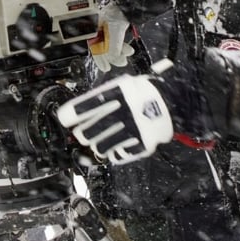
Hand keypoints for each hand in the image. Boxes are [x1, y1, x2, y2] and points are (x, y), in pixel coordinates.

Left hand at [56, 67, 173, 163]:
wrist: (174, 100)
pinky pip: (117, 155)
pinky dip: (115, 151)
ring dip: (97, 143)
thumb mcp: (121, 85)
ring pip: (99, 147)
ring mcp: (132, 130)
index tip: (65, 119)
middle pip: (86, 133)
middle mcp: (123, 112)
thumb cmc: (142, 92)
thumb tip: (75, 114)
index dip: (68, 116)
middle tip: (85, 131)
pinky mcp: (141, 145)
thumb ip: (100, 98)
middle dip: (83, 133)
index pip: (82, 108)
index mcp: (116, 94)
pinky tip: (119, 142)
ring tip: (103, 137)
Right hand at [88, 2, 134, 72]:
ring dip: (120, 50)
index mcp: (90, 30)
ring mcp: (102, 26)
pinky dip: (121, 43)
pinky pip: (114, 37)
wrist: (124, 0)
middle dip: (114, 56)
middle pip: (102, 47)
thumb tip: (114, 60)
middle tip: (122, 62)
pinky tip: (127, 48)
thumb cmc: (115, 12)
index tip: (106, 68)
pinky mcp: (110, 24)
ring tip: (128, 53)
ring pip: (110, 43)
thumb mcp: (115, 33)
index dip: (100, 60)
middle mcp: (94, 29)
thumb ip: (113, 48)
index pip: (94, 49)